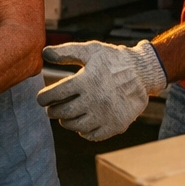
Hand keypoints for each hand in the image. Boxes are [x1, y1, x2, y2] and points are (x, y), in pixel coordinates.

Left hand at [37, 40, 166, 140]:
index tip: (41, 99)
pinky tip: (82, 123)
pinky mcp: (116, 125)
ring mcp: (106, 114)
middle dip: (52, 111)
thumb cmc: (113, 59)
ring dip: (66, 122)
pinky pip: (92, 135)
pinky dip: (83, 131)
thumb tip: (44, 52)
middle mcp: (95, 99)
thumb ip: (66, 52)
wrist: (143, 72)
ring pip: (75, 125)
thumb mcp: (90, 50)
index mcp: (86, 80)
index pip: (55, 94)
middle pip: (63, 112)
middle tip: (51, 109)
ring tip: (65, 116)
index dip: (44, 97)